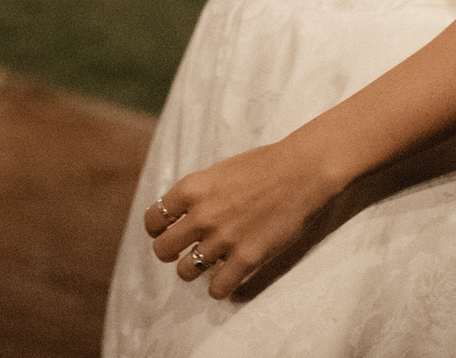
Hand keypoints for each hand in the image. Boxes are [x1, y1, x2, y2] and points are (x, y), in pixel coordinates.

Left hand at [143, 137, 341, 299]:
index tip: (165, 232)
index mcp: (191, 189)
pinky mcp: (246, 259)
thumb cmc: (264, 165)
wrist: (301, 172)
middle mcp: (201, 216)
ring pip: (186, 272)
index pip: (154, 219)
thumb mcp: (219, 171)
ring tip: (206, 266)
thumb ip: (198, 194)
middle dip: (170, 253)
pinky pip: (218, 289)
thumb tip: (183, 213)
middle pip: (163, 250)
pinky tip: (227, 281)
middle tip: (182, 252)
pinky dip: (219, 289)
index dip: (157, 229)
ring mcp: (223, 240)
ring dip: (194, 271)